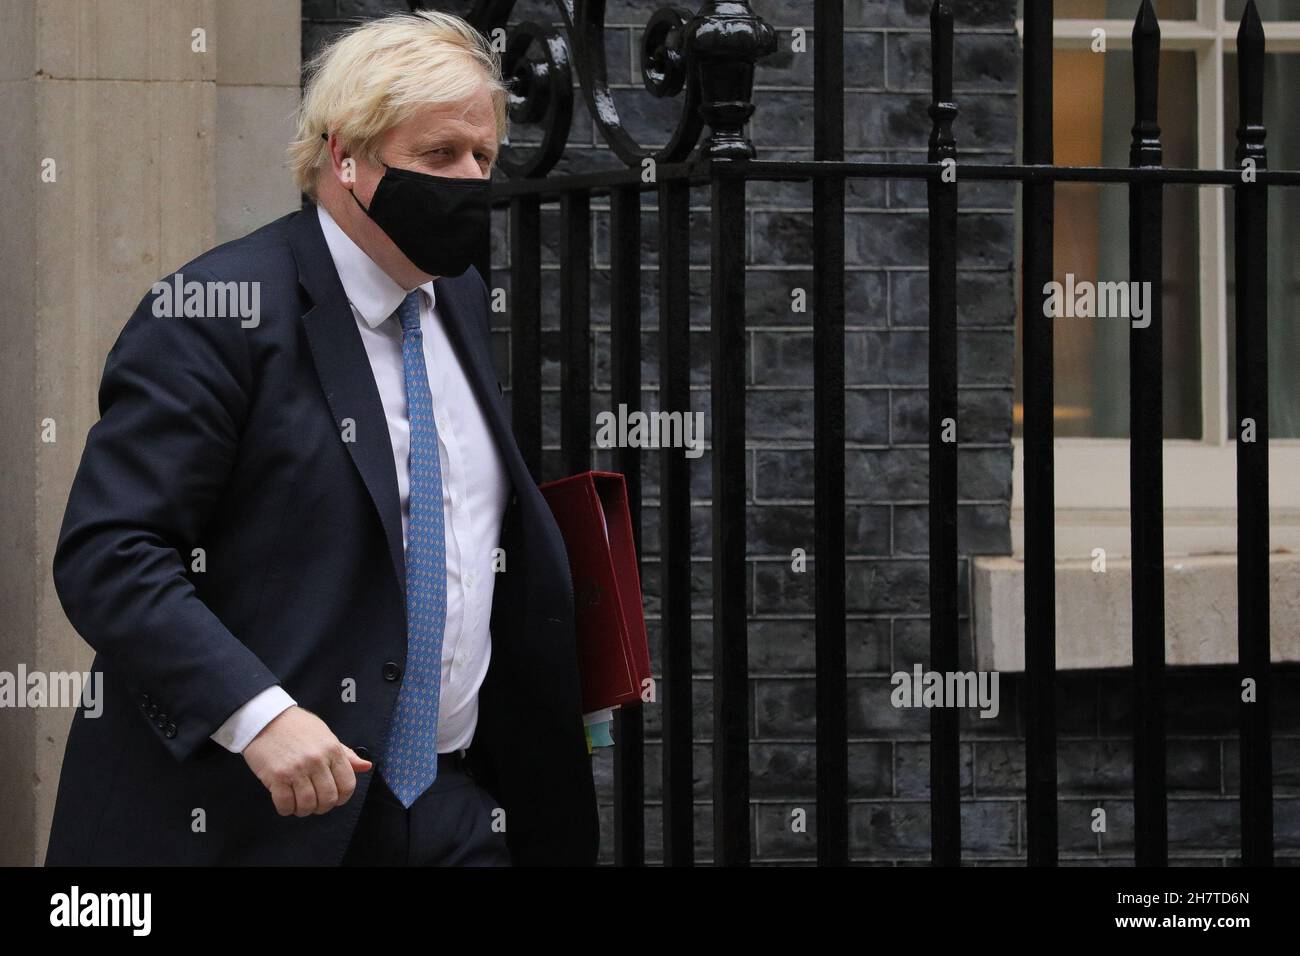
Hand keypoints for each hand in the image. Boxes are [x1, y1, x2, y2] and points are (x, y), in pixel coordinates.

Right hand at [242, 706, 372, 816]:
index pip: (348, 784)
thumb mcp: (326, 735)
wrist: (265, 718)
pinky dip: (286, 809)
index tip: (334, 798)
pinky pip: (285, 804)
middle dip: (322, 807)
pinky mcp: (276, 776)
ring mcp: (297, 769)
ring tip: (299, 804)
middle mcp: (317, 760)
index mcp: (332, 749)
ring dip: (303, 810)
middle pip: (328, 799)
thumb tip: (366, 766)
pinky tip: (285, 803)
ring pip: (308, 804)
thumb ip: (345, 754)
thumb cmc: (297, 727)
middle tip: (314, 804)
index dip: (342, 798)